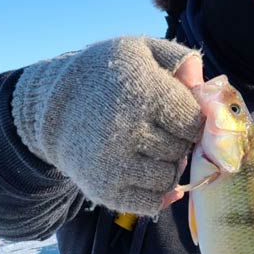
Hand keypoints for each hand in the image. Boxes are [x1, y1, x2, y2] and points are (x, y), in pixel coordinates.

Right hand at [12, 36, 203, 214]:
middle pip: (182, 150)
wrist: (50, 108)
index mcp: (141, 92)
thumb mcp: (138, 50)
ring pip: (169, 178)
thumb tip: (203, 83)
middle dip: (179, 142)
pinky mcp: (104, 189)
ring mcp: (114, 164)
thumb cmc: (105, 76)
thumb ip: (177, 59)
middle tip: (163, 132)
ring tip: (153, 150)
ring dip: (168, 166)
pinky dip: (156, 193)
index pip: (193, 121)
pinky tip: (148, 173)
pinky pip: (151, 203)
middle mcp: (127, 131)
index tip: (181, 115)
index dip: (193, 120)